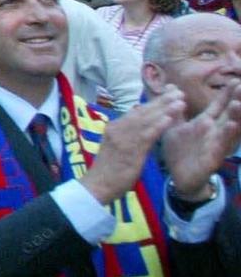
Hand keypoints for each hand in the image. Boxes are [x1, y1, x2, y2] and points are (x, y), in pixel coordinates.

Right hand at [82, 89, 182, 204]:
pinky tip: (169, 119)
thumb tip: (138, 119)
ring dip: (164, 110)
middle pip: (143, 111)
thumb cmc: (109, 168)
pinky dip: (158, 126)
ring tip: (180, 101)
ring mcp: (123, 139)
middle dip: (162, 101)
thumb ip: (128, 132)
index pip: (137, 110)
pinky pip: (146, 136)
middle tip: (179, 91)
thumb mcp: (117, 145)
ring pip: (147, 121)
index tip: (168, 92)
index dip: (154, 101)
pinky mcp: (130, 150)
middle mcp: (118, 129)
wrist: (97, 185)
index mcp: (115, 127)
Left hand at [161, 80, 240, 200]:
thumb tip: (171, 86)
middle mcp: (214, 131)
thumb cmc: (179, 150)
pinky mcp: (213, 156)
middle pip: (229, 113)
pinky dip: (228, 136)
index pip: (219, 104)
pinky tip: (232, 125)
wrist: (177, 176)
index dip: (227, 93)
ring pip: (230, 128)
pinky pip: (222, 145)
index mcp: (205, 122)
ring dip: (236, 116)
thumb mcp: (174, 125)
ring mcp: (216, 143)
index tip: (236, 79)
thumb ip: (174, 107)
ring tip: (239, 103)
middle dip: (237, 100)